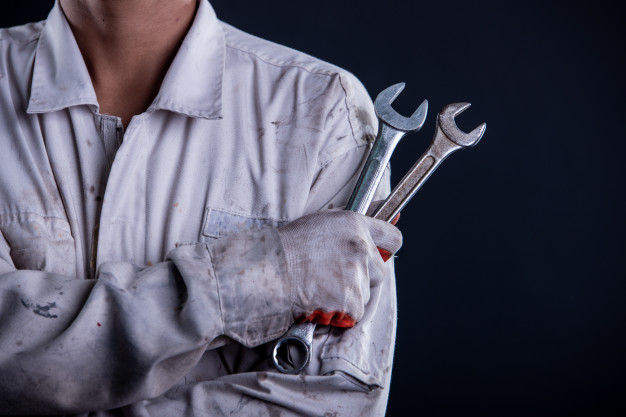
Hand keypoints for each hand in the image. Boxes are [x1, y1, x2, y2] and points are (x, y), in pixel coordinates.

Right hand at [277, 210, 401, 327]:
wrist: (268, 270)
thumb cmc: (287, 247)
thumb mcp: (321, 223)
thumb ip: (349, 227)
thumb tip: (383, 214)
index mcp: (355, 225)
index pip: (392, 238)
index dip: (385, 249)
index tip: (380, 255)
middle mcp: (361, 248)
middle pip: (380, 272)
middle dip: (363, 278)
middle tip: (336, 278)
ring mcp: (356, 275)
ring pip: (365, 295)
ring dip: (348, 297)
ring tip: (320, 288)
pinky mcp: (350, 301)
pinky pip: (354, 313)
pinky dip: (340, 313)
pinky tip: (320, 300)